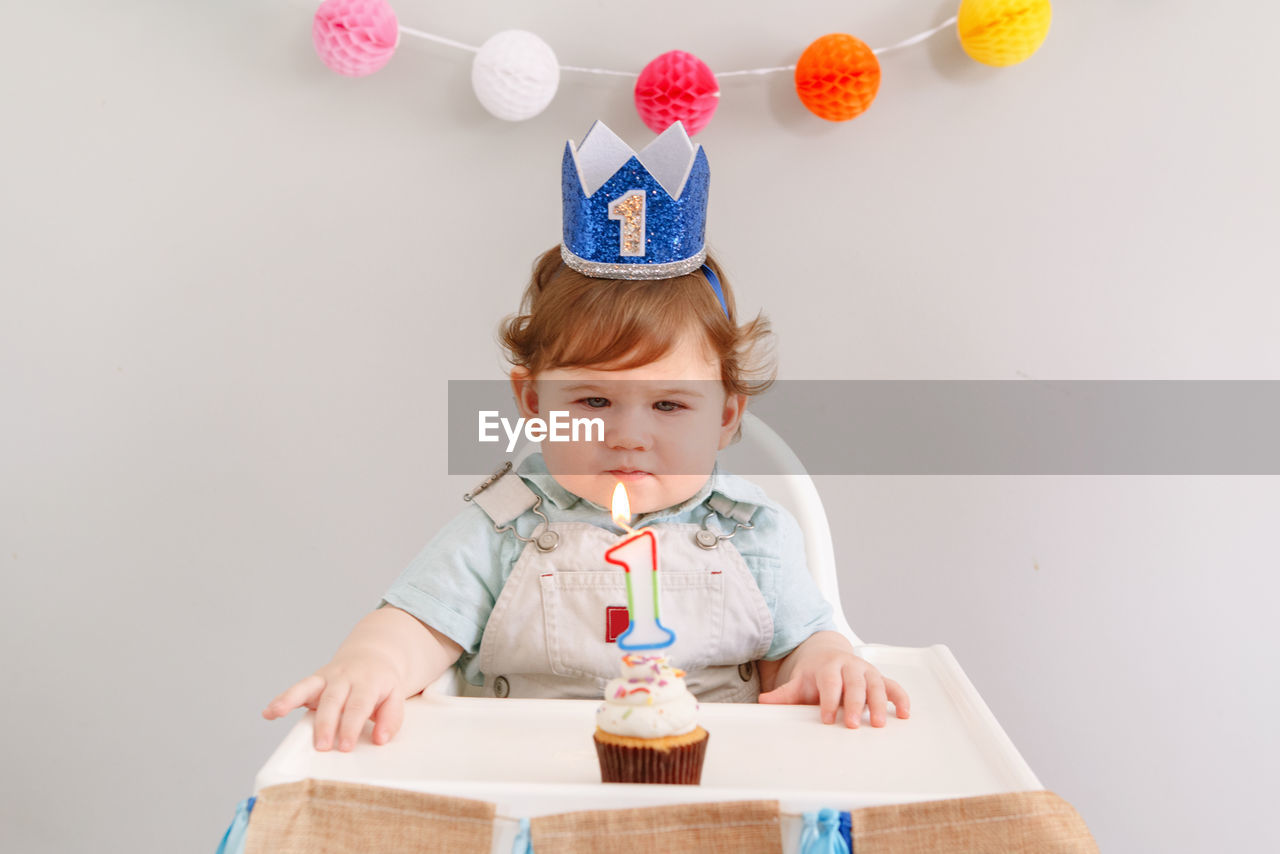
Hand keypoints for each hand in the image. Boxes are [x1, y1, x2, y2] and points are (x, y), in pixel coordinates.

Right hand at [262, 647, 406, 751]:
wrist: (373, 655)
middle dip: (326, 723)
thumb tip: (380, 739)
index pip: (359, 705)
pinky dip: (281, 699)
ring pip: (308, 686)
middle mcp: (345, 677)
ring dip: (290, 700)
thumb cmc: (382, 683)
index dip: (351, 726)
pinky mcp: (314, 681)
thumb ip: (391, 718)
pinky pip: (296, 688)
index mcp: (368, 681)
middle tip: (322, 746)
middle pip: (333, 699)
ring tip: (275, 713)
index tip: (346, 746)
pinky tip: (268, 712)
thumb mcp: (395, 696)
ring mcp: (327, 677)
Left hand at [757, 632, 910, 727]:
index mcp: (829, 667)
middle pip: (854, 683)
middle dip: (854, 703)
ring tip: (878, 723)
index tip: (827, 718)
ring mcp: (867, 672)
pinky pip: (894, 686)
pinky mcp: (879, 678)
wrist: (826, 654)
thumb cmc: (814, 674)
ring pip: (876, 684)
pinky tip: (903, 714)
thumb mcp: (798, 682)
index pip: (830, 682)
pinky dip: (901, 698)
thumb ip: (784, 694)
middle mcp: (850, 667)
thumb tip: (764, 701)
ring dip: (879, 703)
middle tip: (853, 724)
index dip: (829, 700)